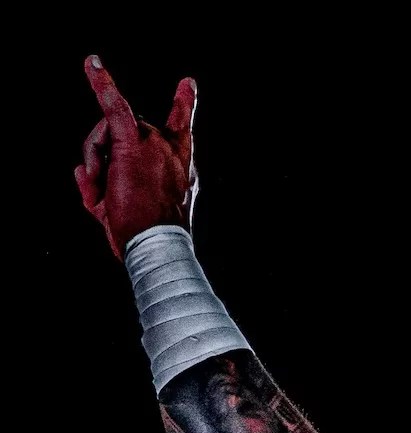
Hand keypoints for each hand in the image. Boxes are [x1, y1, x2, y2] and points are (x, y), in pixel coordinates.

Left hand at [75, 56, 196, 258]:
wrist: (155, 246)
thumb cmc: (142, 238)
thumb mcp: (124, 213)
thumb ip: (101, 190)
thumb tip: (80, 170)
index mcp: (178, 171)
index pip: (181, 132)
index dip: (184, 106)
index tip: (187, 84)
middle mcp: (168, 153)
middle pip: (128, 132)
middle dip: (106, 152)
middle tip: (102, 186)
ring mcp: (152, 145)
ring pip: (109, 132)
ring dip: (96, 157)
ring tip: (101, 187)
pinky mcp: (130, 142)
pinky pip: (113, 106)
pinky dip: (101, 84)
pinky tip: (92, 63)